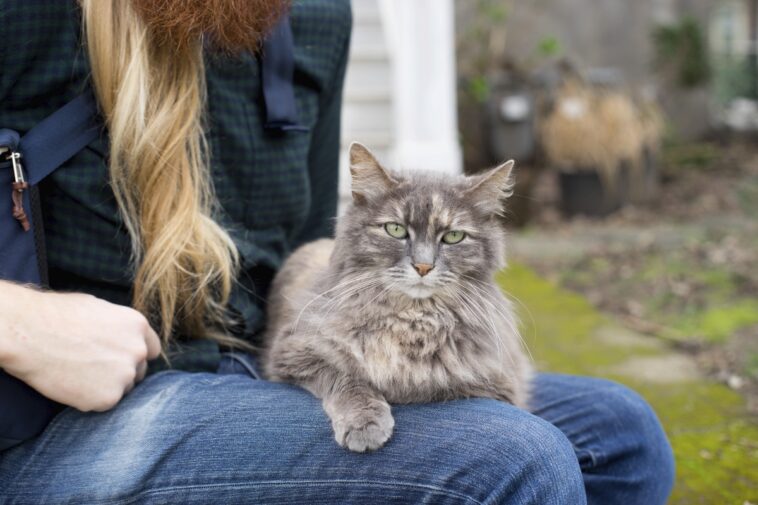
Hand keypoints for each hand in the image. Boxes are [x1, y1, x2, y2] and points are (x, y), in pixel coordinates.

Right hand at [0, 283, 160, 411]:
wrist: (30, 334)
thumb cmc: (57, 315)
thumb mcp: (100, 309)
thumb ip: (119, 327)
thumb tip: (123, 336)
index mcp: (138, 326)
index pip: (151, 350)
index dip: (136, 356)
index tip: (121, 360)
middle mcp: (138, 351)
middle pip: (139, 371)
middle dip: (122, 372)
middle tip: (94, 369)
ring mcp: (125, 375)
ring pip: (123, 389)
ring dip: (107, 386)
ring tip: (79, 374)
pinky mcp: (108, 398)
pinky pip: (104, 403)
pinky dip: (90, 399)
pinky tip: (72, 385)